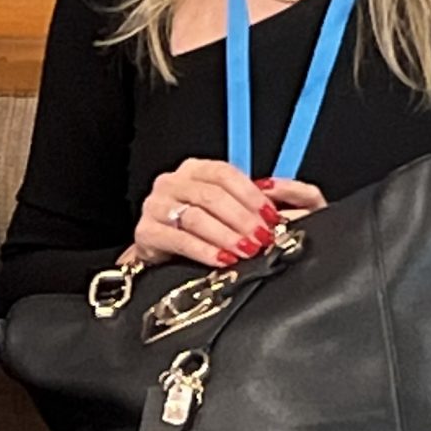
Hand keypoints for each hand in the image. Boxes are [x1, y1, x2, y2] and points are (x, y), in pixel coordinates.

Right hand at [132, 164, 327, 270]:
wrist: (160, 252)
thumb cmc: (195, 229)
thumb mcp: (223, 209)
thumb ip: (248, 203)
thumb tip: (284, 208)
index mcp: (194, 170)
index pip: (224, 174)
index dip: (250, 195)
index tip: (270, 215)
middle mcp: (172, 182)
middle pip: (211, 195)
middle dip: (242, 219)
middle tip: (261, 237)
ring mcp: (156, 205)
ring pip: (196, 217)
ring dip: (226, 235)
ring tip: (246, 250)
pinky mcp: (146, 231)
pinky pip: (179, 239)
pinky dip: (204, 250)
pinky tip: (222, 260)